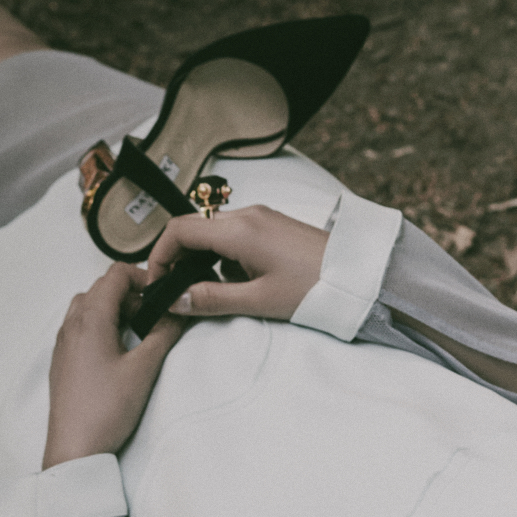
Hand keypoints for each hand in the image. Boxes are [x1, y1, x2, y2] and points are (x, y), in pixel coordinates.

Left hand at [43, 264, 184, 468]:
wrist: (75, 447)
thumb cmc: (106, 409)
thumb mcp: (144, 369)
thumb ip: (164, 334)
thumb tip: (177, 314)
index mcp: (90, 319)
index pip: (115, 275)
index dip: (142, 278)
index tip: (161, 295)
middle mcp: (71, 324)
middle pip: (101, 288)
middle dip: (130, 295)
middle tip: (154, 317)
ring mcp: (63, 342)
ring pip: (88, 307)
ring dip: (114, 310)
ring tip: (137, 334)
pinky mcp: (62, 360)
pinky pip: (80, 327)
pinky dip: (101, 327)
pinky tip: (117, 352)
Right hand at [146, 204, 327, 321]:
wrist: (359, 276)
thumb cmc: (315, 288)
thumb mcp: (258, 301)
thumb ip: (211, 299)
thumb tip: (175, 300)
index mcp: (238, 230)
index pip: (178, 231)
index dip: (160, 256)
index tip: (157, 282)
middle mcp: (246, 215)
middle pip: (193, 228)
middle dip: (178, 259)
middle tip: (178, 291)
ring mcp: (261, 217)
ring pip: (212, 232)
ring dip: (202, 259)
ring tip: (210, 292)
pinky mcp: (272, 225)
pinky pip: (234, 234)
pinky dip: (223, 256)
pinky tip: (237, 283)